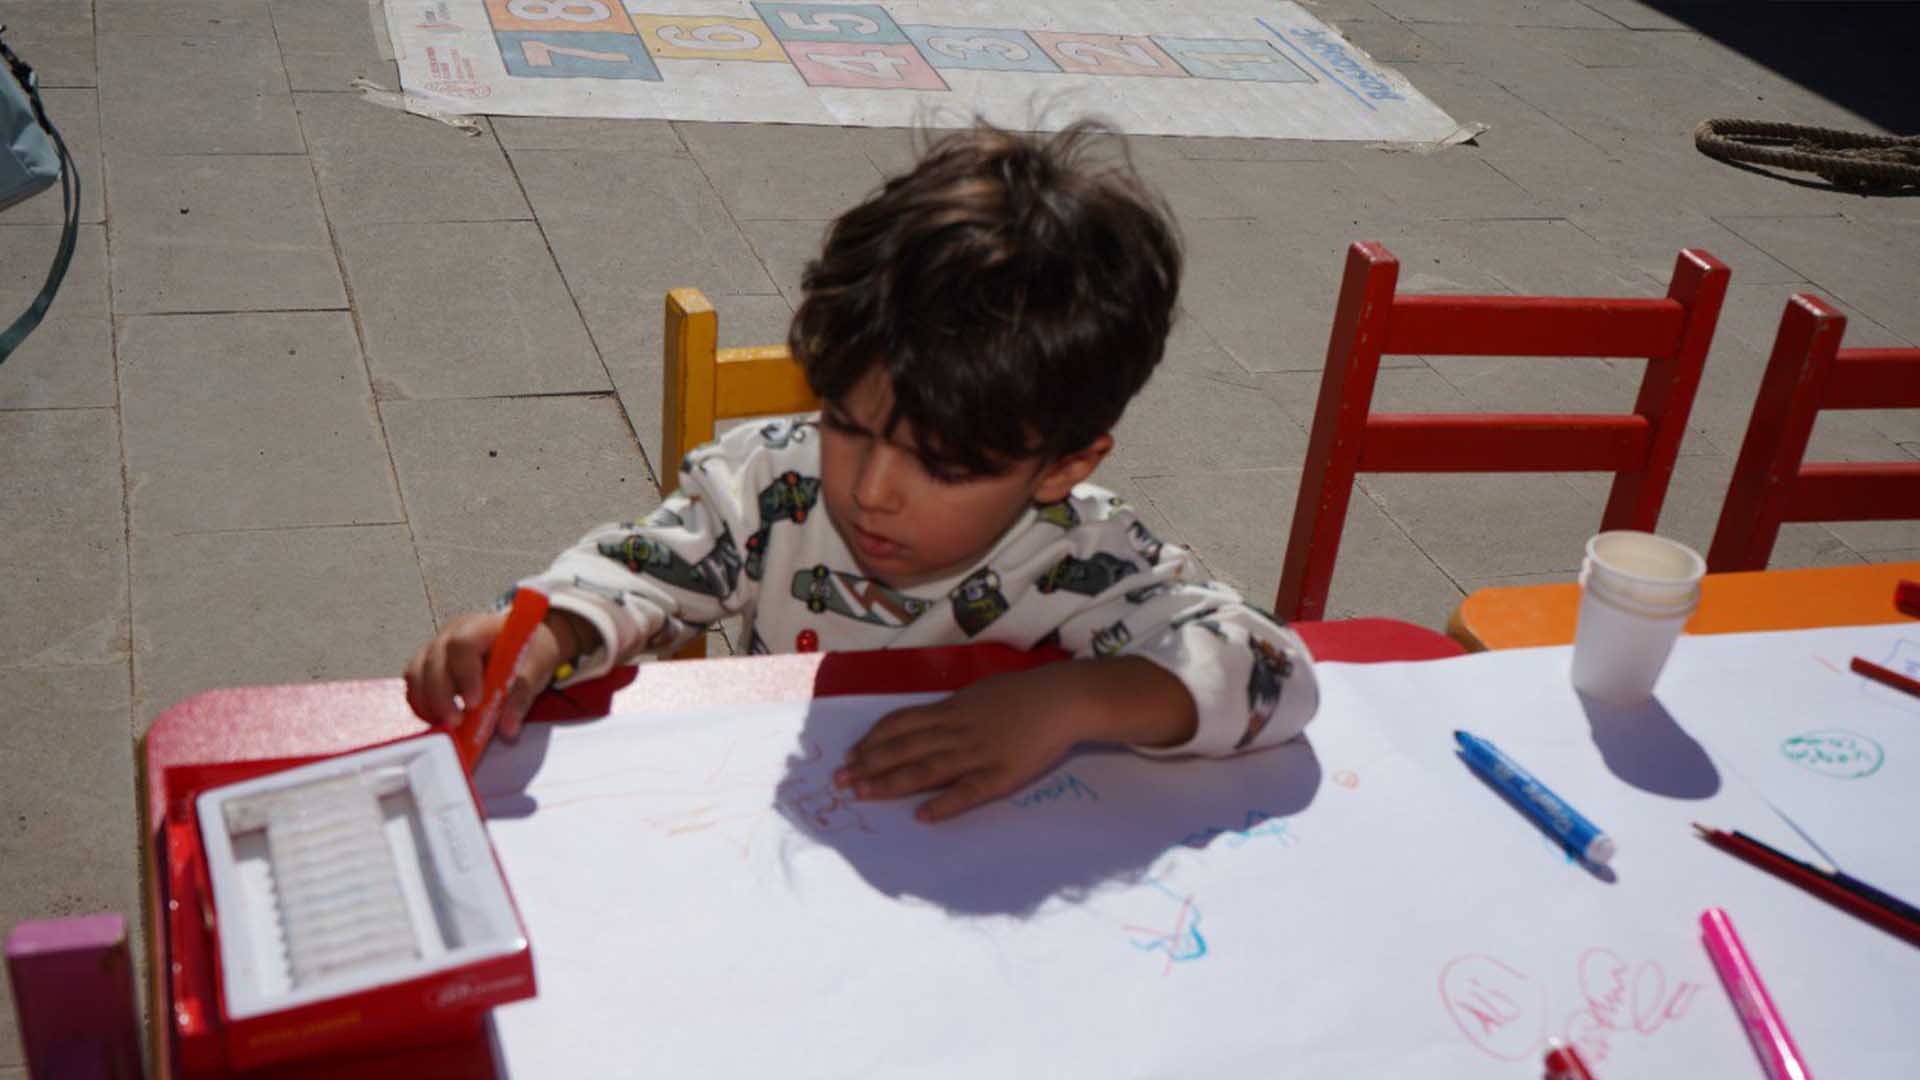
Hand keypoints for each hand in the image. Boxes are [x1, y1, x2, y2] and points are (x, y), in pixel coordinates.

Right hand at [403, 609, 591, 738]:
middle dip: (441, 697)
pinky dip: (423, 705)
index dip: (464, 675)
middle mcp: (451, 634)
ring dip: (428, 703)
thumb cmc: (528, 650)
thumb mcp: (535, 668)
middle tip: (457, 722)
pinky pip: (414, 686)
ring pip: (416, 674)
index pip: (462, 645)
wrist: (523, 643)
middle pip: (432, 661)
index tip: (474, 702)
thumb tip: (508, 728)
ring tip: (449, 724)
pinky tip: (440, 720)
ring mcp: (436, 649)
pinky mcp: (428, 666)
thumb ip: (521, 695)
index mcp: (480, 627)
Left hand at [833, 658, 1197, 822]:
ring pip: (925, 769)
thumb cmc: (1022, 694)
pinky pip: (966, 792)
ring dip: (890, 783)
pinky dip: (942, 804)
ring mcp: (977, 753)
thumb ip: (951, 710)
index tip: (849, 755)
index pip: (899, 724)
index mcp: (951, 709)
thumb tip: (922, 722)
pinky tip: (921, 816)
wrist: (1063, 699)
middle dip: (868, 765)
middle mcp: (956, 730)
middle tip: (840, 781)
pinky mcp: (1000, 775)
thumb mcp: (979, 693)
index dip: (871, 741)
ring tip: (863, 795)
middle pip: (903, 748)